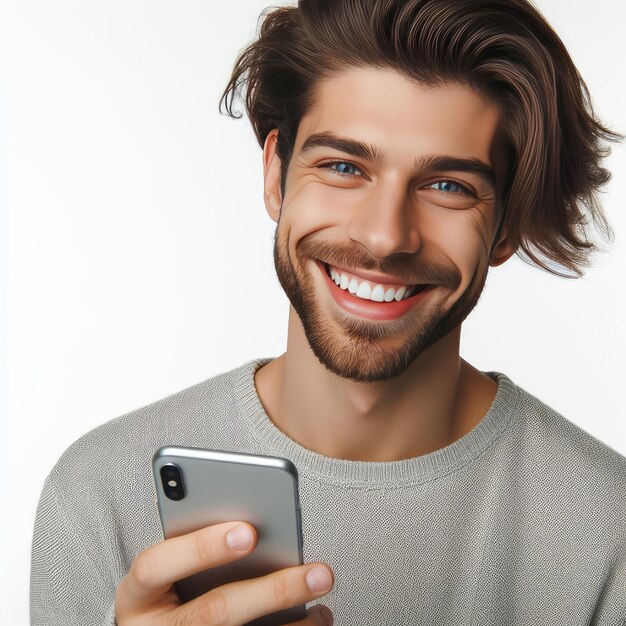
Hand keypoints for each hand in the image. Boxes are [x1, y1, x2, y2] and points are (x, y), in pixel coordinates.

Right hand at [115, 521, 333, 624]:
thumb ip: (193, 546)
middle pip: (215, 612)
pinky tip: (318, 618)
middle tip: (318, 572)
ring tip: (325, 590)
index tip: (248, 531)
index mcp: (137, 596)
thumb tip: (257, 523)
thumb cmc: (166, 592)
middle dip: (272, 590)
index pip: (155, 566)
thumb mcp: (165, 571)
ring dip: (295, 620)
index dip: (200, 548)